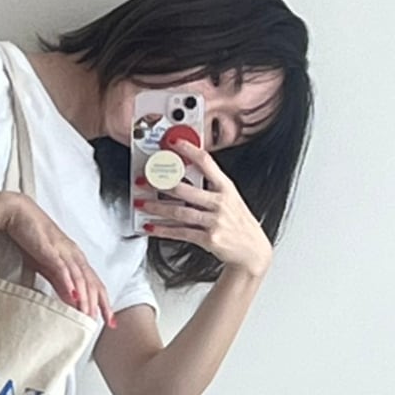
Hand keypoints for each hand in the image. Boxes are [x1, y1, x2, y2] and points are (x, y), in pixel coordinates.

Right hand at [2, 194, 115, 326]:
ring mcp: (63, 252)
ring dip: (85, 297)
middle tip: (103, 321)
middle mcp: (74, 255)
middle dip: (99, 303)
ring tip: (87, 313)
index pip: (94, 283)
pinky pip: (61, 267)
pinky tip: (72, 295)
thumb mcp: (47, 264)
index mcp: (75, 258)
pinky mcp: (49, 249)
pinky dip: (68, 282)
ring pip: (79, 277)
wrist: (19, 214)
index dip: (103, 301)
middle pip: (92, 282)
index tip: (109, 319)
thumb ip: (59, 281)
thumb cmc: (32, 238)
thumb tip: (70, 299)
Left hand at [135, 140, 272, 278]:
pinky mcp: (209, 239)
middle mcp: (221, 203)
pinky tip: (150, 226)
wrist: (253, 251)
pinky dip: (162, 230)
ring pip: (179, 212)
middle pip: (186, 189)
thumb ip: (211, 188)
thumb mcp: (231, 200)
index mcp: (227, 188)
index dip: (189, 151)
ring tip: (141, 203)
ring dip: (157, 207)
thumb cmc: (238, 223)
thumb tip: (184, 178)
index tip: (173, 144)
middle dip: (161, 184)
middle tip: (144, 179)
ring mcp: (215, 221)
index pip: (206, 163)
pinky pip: (181, 233)